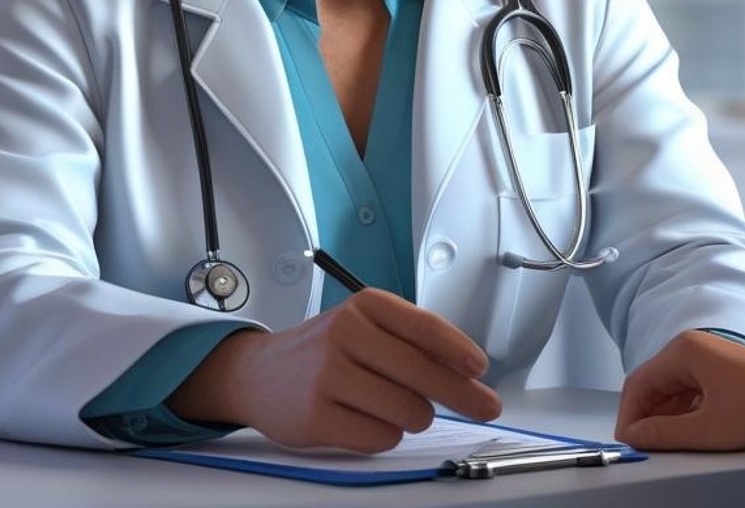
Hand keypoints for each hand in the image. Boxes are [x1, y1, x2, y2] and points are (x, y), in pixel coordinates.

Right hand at [167, 289, 501, 452]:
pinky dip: (384, 436)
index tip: (481, 369)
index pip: (425, 327)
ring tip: (391, 406)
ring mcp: (328, 376)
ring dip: (414, 418)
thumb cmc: (326, 352)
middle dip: (462, 395)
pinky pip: (381, 438)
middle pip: (423, 374)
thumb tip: (468, 372)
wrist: (259, 374)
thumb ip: (412, 341)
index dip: (459, 350)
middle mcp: (345, 334)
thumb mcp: (366, 327)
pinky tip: (365, 420)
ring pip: (409, 412)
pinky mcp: (317, 416)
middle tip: (485, 407)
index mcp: (364, 306)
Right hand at [614, 330, 744, 450]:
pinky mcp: (716, 369)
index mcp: (681, 352)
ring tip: (668, 442)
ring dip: (665, 416)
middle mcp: (689, 348)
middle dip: (646, 416)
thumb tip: (636, 436)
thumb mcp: (705, 429)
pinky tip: (688, 431)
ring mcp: (704, 357)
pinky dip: (682, 411)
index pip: (638, 384)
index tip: (629, 441)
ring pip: (670, 389)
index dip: (629, 415)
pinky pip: (688, 390)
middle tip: (645, 445)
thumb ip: (663, 434)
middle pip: (653, 385)